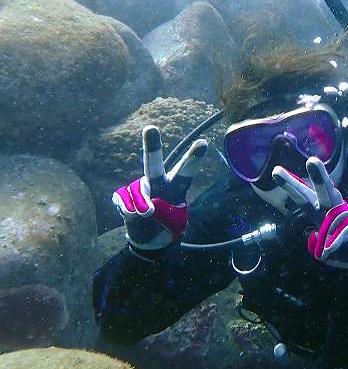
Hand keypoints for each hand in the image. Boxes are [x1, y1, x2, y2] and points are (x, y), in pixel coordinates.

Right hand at [112, 125, 206, 250]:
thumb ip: (162, 215)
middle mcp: (158, 183)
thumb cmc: (167, 227)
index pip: (186, 171)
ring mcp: (140, 188)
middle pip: (153, 164)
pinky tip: (132, 215)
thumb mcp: (173, 224)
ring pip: (138, 191)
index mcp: (176, 187)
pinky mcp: (124, 196)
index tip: (204, 143)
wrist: (149, 240)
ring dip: (141, 206)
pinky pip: (123, 199)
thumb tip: (143, 209)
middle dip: (152, 146)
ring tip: (147, 216)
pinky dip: (128, 210)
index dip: (193, 158)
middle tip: (150, 128)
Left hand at [272, 157, 347, 277]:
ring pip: (339, 213)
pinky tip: (331, 249)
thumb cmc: (344, 249)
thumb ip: (316, 243)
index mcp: (321, 214)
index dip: (291, 185)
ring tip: (327, 249)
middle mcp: (335, 211)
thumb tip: (317, 239)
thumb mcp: (323, 250)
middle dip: (319, 176)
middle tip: (312, 160)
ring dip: (331, 231)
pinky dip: (340, 240)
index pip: (304, 198)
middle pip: (325, 191)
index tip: (276, 171)